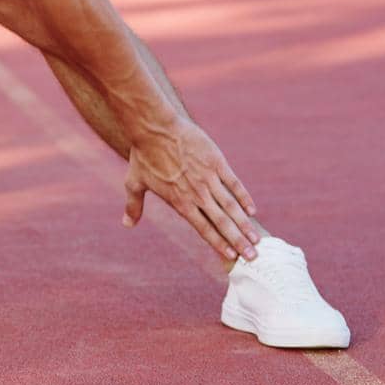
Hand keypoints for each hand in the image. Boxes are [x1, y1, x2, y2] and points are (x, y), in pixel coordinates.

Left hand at [122, 121, 258, 261]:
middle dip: (238, 241)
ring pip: (231, 206)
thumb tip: (126, 224)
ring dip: (244, 224)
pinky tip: (252, 210)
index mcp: (180, 202)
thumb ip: (134, 205)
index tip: (231, 257)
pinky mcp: (216, 162)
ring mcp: (208, 178)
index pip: (203, 228)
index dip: (218, 243)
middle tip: (253, 256)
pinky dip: (244, 197)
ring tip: (257, 239)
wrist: (155, 128)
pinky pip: (233, 183)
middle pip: (222, 222)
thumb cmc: (143, 155)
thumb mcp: (134, 182)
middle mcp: (197, 194)